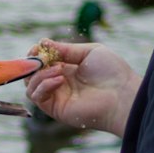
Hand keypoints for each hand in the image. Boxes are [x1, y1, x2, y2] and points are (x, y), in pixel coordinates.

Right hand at [26, 40, 141, 138]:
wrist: (122, 96)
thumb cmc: (112, 73)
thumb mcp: (88, 52)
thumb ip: (64, 49)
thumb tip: (42, 42)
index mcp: (67, 70)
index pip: (41, 62)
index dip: (36, 54)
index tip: (39, 46)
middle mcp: (59, 84)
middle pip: (32, 74)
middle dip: (33, 63)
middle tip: (41, 56)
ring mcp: (57, 97)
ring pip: (31, 86)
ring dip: (40, 74)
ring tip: (58, 68)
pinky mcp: (56, 109)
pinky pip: (37, 97)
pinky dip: (44, 85)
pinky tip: (60, 79)